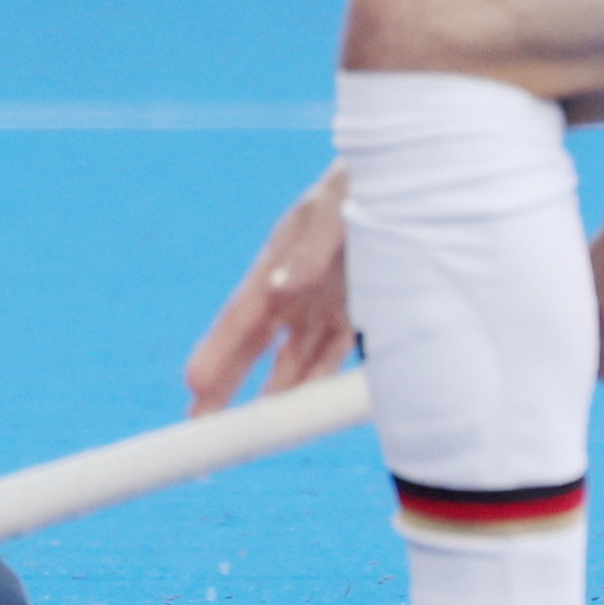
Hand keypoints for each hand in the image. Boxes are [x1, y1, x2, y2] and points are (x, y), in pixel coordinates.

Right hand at [184, 164, 351, 415]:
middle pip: (254, 346)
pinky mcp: (355, 309)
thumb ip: (310, 249)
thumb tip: (281, 288)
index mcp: (278, 259)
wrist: (409, 171)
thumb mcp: (336, 207)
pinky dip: (316, 384)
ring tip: (248, 433)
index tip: (194, 383)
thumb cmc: (361, 181)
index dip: (217, 351)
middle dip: (224, 385)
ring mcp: (324, 300)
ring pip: (291, 359)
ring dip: (271, 395)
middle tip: (198, 424)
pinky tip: (303, 410)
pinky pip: (332, 356)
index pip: (241, 316)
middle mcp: (295, 287)